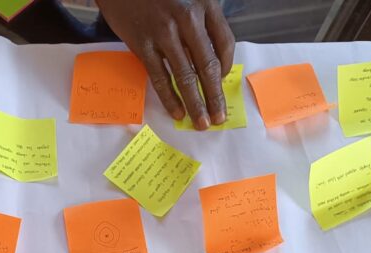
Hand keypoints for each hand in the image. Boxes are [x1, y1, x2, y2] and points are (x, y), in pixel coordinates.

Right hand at [94, 0, 234, 128]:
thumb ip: (201, 24)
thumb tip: (209, 62)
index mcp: (204, 5)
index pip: (224, 43)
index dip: (227, 67)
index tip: (223, 83)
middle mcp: (187, 19)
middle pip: (207, 65)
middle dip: (214, 95)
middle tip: (218, 118)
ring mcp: (164, 33)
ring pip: (185, 76)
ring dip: (195, 103)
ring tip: (200, 122)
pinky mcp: (143, 45)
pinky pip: (160, 78)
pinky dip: (170, 98)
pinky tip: (177, 112)